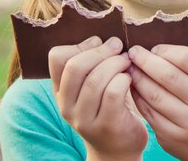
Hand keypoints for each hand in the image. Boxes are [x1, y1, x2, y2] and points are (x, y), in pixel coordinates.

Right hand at [49, 36, 147, 160]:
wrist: (118, 151)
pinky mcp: (106, 126)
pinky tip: (130, 79)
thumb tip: (103, 38)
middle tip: (118, 46)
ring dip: (115, 63)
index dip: (80, 44)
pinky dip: (124, 79)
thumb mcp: (91, 89)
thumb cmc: (109, 109)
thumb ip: (91, 65)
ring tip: (127, 61)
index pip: (57, 57)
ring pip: (96, 79)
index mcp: (60, 91)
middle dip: (101, 51)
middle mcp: (66, 106)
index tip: (99, 42)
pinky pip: (113, 93)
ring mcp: (84, 118)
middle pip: (76, 66)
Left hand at [128, 45, 187, 160]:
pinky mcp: (173, 137)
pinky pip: (149, 113)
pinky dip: (138, 98)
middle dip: (146, 61)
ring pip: (155, 95)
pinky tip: (134, 88)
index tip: (154, 48)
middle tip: (134, 52)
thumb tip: (158, 46)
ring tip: (130, 68)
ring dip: (138, 78)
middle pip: (168, 76)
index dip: (167, 50)